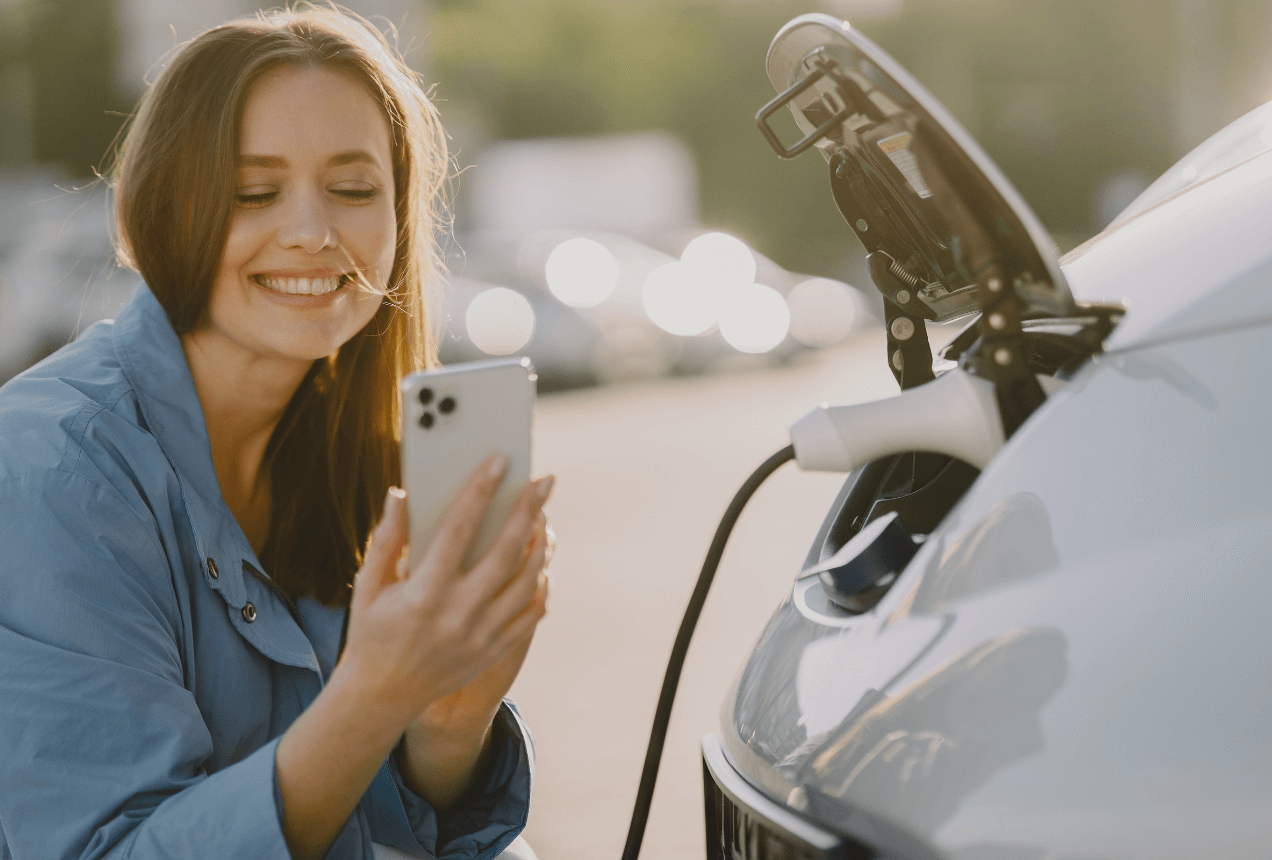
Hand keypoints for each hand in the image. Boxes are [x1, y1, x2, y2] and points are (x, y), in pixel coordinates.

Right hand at [336, 455, 553, 733]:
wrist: (381, 697)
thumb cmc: (372, 631)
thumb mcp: (369, 584)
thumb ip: (387, 537)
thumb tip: (400, 492)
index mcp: (424, 593)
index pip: (459, 529)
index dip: (481, 491)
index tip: (499, 462)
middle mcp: (458, 615)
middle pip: (507, 552)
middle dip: (529, 510)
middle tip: (544, 481)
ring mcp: (481, 636)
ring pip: (528, 581)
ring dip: (542, 545)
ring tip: (544, 518)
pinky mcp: (494, 651)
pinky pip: (531, 613)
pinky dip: (540, 584)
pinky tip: (541, 562)